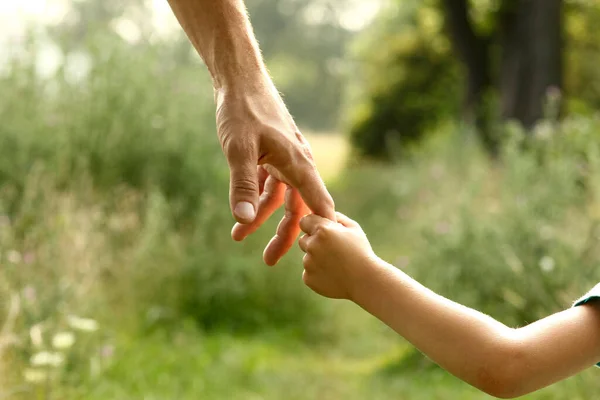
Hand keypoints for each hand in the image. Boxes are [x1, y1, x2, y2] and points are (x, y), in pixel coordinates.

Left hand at [215, 80, 334, 265]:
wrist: (239, 80)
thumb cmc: (242, 110)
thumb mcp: (238, 149)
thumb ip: (242, 185)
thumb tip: (244, 220)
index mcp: (298, 163)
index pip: (318, 204)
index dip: (321, 230)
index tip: (322, 254)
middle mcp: (296, 163)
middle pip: (297, 207)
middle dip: (284, 234)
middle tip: (269, 261)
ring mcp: (284, 160)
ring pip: (279, 198)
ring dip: (261, 217)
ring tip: (238, 237)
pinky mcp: (271, 156)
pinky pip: (268, 184)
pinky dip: (254, 198)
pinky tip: (239, 210)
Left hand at [298, 212, 376, 299]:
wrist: (365, 281)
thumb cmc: (361, 252)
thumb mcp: (353, 229)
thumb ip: (336, 217)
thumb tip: (324, 214)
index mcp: (322, 230)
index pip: (305, 221)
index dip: (313, 225)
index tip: (322, 231)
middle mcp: (312, 245)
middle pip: (303, 239)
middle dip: (314, 242)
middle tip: (332, 250)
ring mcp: (308, 263)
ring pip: (307, 257)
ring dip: (317, 259)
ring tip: (336, 264)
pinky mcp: (308, 278)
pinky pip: (309, 272)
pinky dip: (318, 273)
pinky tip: (333, 275)